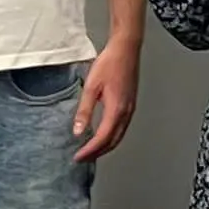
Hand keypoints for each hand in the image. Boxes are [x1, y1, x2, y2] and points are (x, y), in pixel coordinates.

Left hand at [72, 38, 139, 161]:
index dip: (90, 150)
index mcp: (116, 109)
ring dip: (105, 146)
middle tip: (82, 158)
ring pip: (119, 136)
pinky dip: (111, 137)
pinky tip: (102, 135)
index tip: (78, 157)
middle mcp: (126, 112)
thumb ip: (85, 111)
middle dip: (97, 153)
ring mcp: (131, 109)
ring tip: (90, 151)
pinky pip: (122, 128)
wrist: (126, 49)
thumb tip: (77, 131)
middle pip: (113, 141)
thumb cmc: (109, 64)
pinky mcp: (130, 104)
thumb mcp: (91, 87)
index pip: (102, 138)